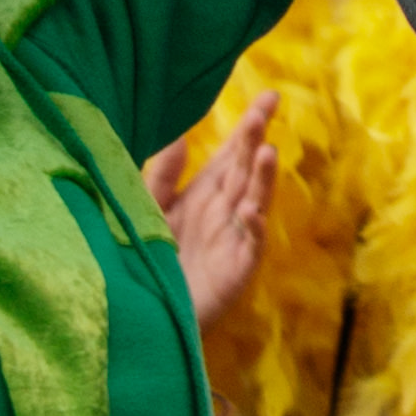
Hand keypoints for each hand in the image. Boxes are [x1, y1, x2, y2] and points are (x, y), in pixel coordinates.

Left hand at [145, 93, 277, 329]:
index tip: (269, 94)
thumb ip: (162, 176)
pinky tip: (252, 211)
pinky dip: (252, 229)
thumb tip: (179, 134)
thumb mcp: (149, 211)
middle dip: (255, 140)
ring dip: (263, 179)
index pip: (232, 154)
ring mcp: (233, 241)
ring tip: (268, 151)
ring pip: (254, 202)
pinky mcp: (235, 272)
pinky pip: (248, 247)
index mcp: (204, 195)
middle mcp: (224, 213)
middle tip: (266, 108)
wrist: (147, 320)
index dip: (249, 127)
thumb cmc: (148, 264)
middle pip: (244, 170)